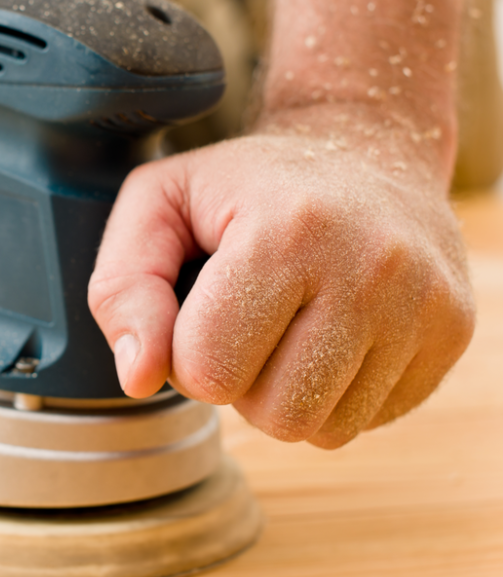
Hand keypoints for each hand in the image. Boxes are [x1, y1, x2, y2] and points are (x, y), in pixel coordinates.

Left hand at [88, 105, 474, 447]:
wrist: (364, 147)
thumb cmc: (244, 183)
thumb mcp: (157, 204)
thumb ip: (122, 289)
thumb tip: (139, 379)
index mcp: (287, 232)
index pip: (208, 371)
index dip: (186, 351)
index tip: (203, 305)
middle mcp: (371, 269)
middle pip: (272, 414)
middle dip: (238, 380)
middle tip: (246, 318)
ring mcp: (425, 305)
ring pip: (321, 430)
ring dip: (284, 393)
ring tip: (288, 324)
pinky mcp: (453, 332)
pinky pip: (366, 420)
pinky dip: (332, 392)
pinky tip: (330, 332)